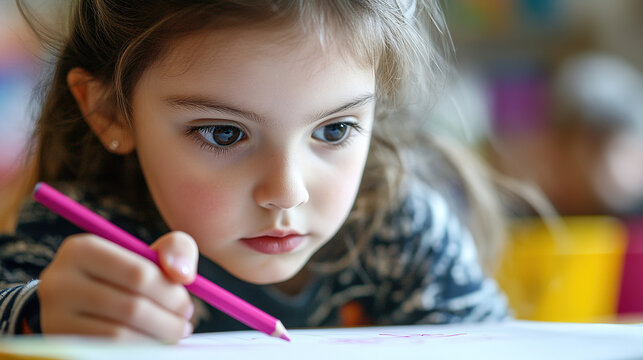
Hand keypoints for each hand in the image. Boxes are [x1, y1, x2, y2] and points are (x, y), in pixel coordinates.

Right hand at [38, 231, 197, 341]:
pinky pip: (106, 351)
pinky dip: (137, 349)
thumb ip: (176, 249)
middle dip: (168, 320)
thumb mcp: (148, 253)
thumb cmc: (125, 273)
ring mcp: (53, 315)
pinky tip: (152, 344)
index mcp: (81, 249)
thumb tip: (182, 274)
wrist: (78, 302)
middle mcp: (58, 281)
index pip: (139, 274)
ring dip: (155, 338)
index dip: (171, 294)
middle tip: (184, 325)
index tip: (187, 305)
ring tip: (172, 335)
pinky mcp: (58, 340)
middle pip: (131, 307)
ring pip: (119, 334)